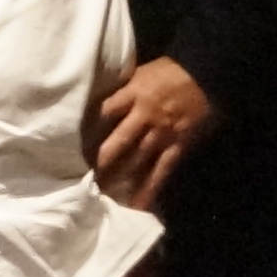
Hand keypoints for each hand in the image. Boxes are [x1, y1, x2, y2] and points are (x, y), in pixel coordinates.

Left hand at [88, 56, 215, 210]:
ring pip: (136, 160)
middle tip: (82, 179)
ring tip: (101, 195)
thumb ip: (121, 90)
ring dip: (119, 178)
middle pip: (117, 142)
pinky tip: (137, 205)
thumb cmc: (169, 71)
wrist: (206, 74)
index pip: (104, 112)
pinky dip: (149, 189)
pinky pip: (161, 171)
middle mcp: (144, 115)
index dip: (87, 129)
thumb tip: (93, 100)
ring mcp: (161, 133)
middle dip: (100, 162)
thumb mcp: (139, 73)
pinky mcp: (177, 146)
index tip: (69, 144)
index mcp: (133, 93)